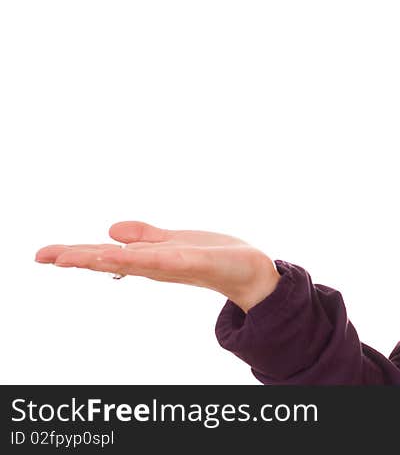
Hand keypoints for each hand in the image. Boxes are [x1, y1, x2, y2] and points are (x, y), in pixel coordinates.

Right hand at [34, 221, 281, 312]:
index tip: (43, 255)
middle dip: (77, 258)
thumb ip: (144, 237)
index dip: (75, 254)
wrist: (250, 272)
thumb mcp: (172, 241)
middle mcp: (155, 266)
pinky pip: (163, 260)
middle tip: (43, 257)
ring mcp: (172, 265)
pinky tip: (122, 253)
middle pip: (110, 261)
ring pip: (130, 262)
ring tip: (70, 256)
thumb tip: (109, 231)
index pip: (106, 255)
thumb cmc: (213, 258)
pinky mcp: (193, 262)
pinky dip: (142, 257)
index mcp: (148, 259)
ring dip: (101, 258)